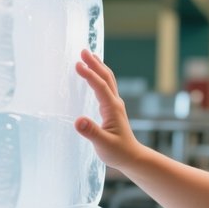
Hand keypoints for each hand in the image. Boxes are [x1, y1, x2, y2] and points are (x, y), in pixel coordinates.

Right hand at [74, 50, 138, 170]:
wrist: (132, 157)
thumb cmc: (118, 152)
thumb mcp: (103, 144)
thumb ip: (91, 132)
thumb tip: (78, 120)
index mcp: (113, 108)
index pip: (100, 87)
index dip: (89, 74)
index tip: (77, 64)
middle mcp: (115, 103)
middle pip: (106, 77)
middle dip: (95, 63)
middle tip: (83, 50)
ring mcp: (115, 105)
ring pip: (108, 80)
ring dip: (98, 66)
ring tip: (88, 55)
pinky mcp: (113, 108)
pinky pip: (106, 87)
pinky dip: (99, 76)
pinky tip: (94, 75)